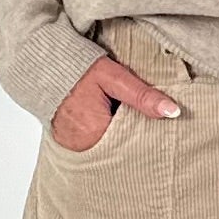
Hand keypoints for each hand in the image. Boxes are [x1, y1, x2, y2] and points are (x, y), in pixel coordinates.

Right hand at [49, 57, 180, 151]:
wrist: (44, 67)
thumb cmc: (79, 69)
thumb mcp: (114, 77)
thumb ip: (142, 96)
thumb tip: (173, 112)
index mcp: (97, 133)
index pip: (134, 143)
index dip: (147, 135)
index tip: (159, 129)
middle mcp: (84, 147)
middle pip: (122, 150)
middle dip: (135, 139)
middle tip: (145, 125)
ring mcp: (75, 148)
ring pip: (110, 151)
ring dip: (120, 140)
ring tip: (125, 124)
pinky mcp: (69, 146)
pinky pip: (96, 149)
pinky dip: (106, 141)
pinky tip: (112, 129)